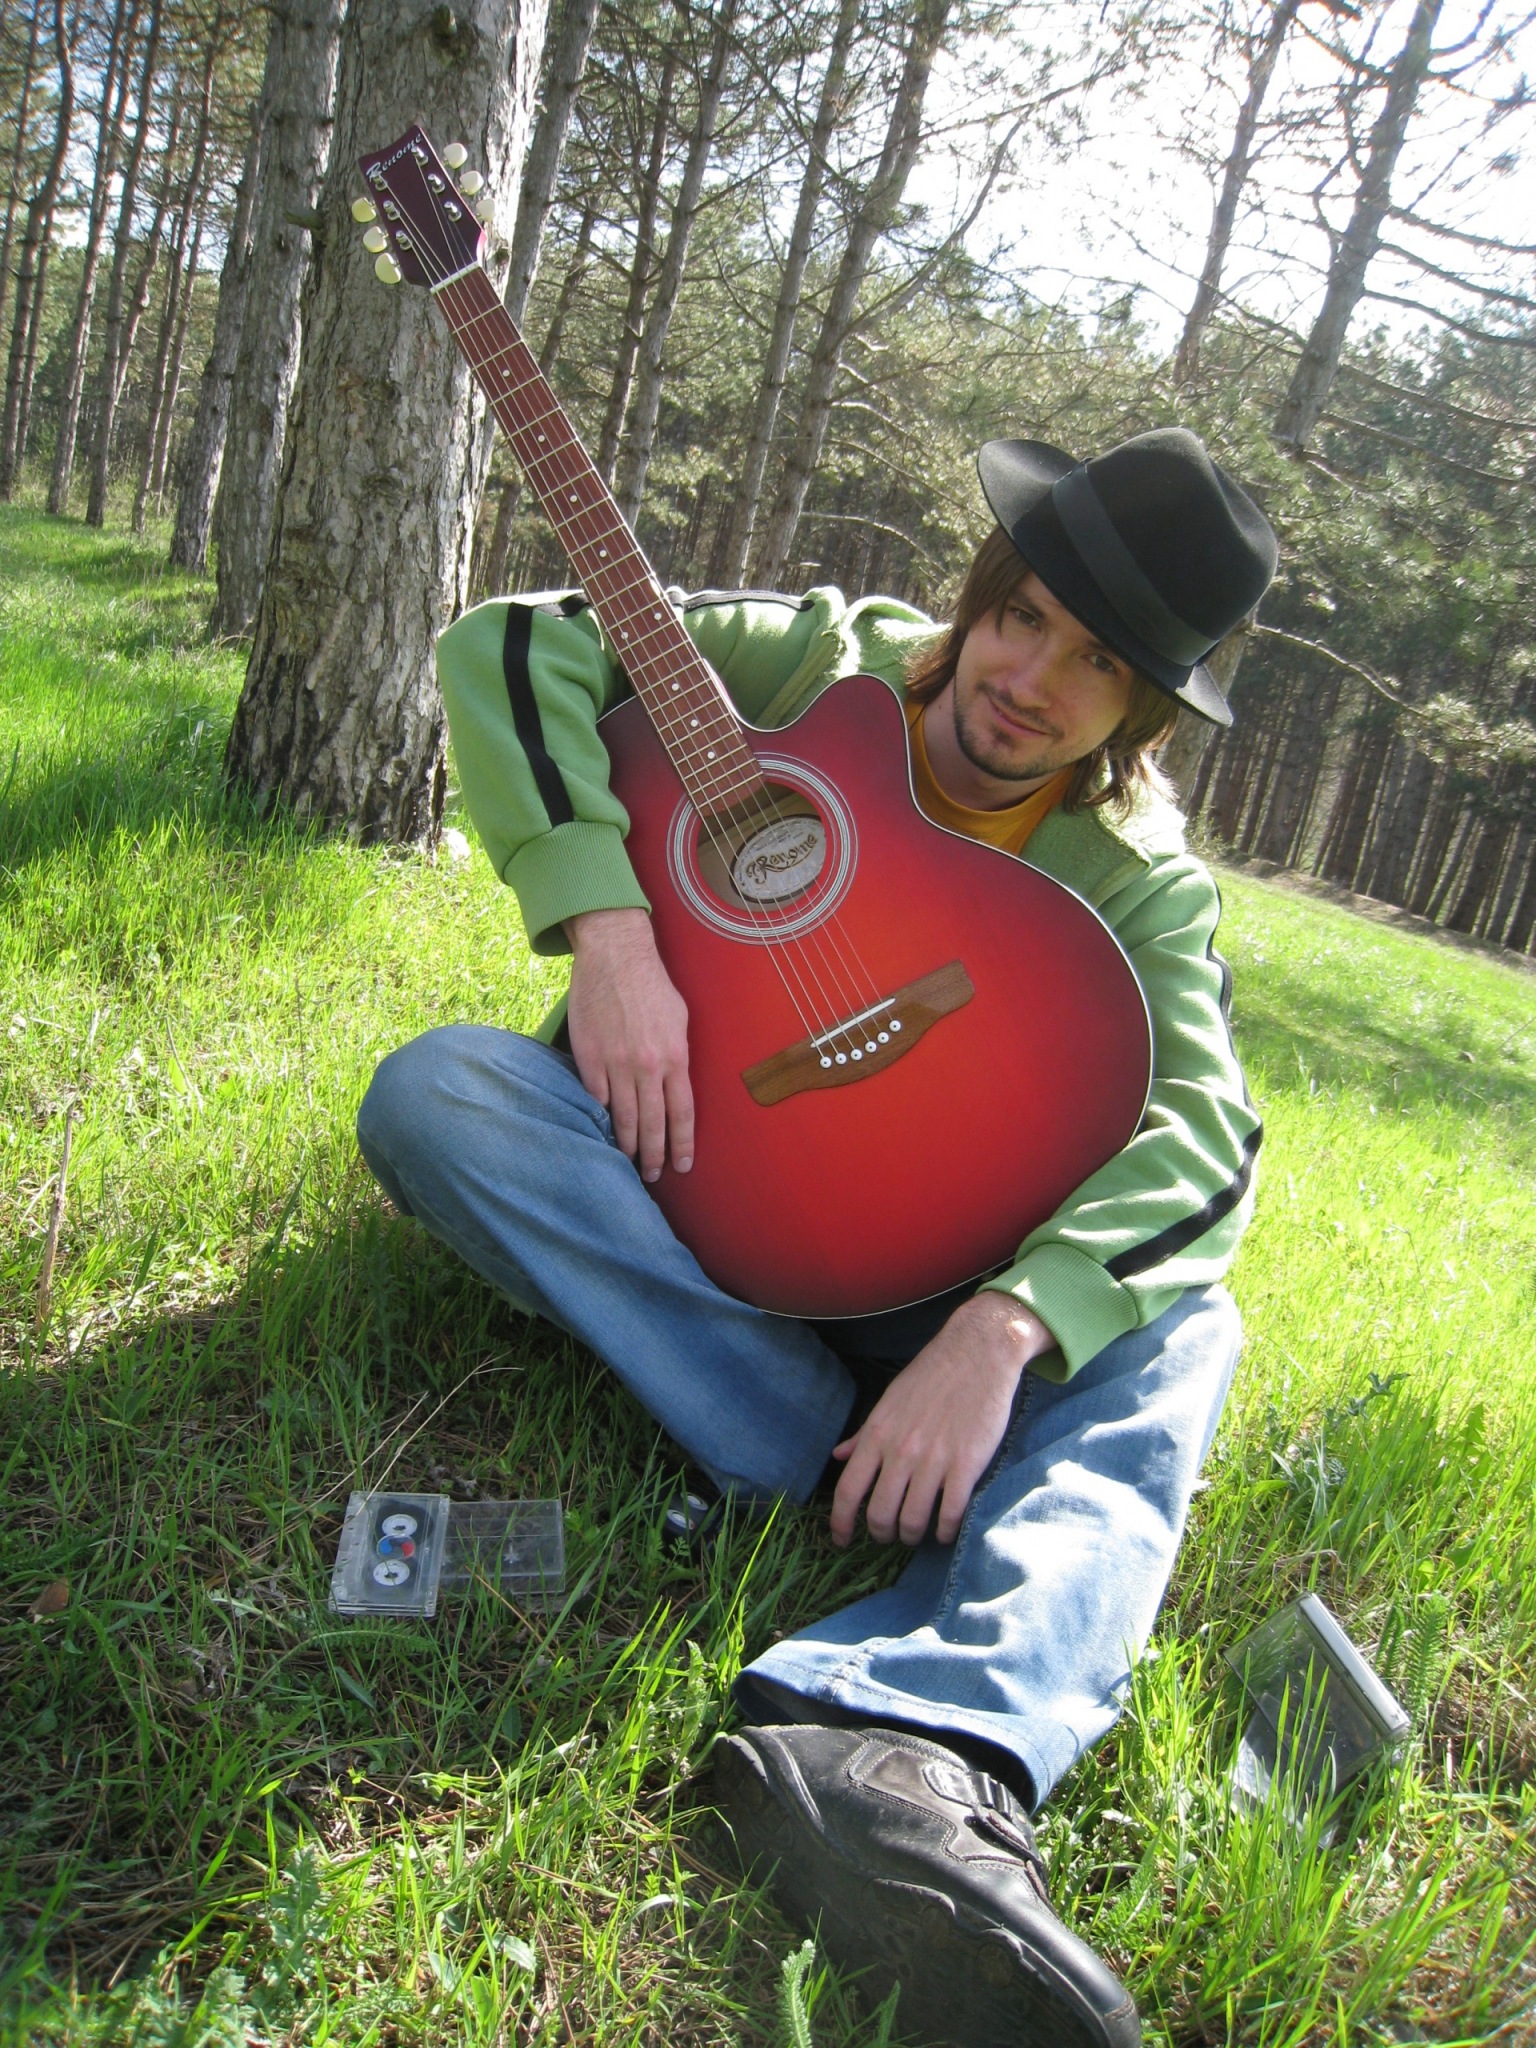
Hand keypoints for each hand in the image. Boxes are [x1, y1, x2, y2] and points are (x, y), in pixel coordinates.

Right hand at [566, 908, 692, 1182]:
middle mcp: (647, 1066)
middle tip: (652, 1174)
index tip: (682, 1165)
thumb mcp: (680, 1020)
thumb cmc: (652, 985)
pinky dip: (600, 1117)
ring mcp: (615, 1063)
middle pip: (652, 1124)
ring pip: (622, 1118)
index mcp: (675, 1057)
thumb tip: (677, 1087)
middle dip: (653, 1155)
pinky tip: (602, 1131)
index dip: (682, 1144)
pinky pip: (595, 1097)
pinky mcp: (588, 1057)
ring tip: (627, 1162)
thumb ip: (679, 1057)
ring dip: (626, 1144)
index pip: (682, 1113)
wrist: (615, 955)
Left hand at [829, 1294, 1055, 1548]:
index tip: (842, 1541)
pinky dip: (945, 1530)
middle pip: (879, 1513)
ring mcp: (934, 1459)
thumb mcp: (889, 1401)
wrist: (978, 1351)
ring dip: (913, 1535)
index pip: (847, 1490)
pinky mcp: (967, 1463)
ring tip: (917, 1533)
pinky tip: (945, 1530)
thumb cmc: (932, 1375)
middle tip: (890, 1536)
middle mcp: (901, 1450)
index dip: (840, 1523)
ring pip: (913, 1519)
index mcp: (878, 1434)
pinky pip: (951, 1513)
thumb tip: (838, 1455)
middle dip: (882, 1534)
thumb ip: (864, 1433)